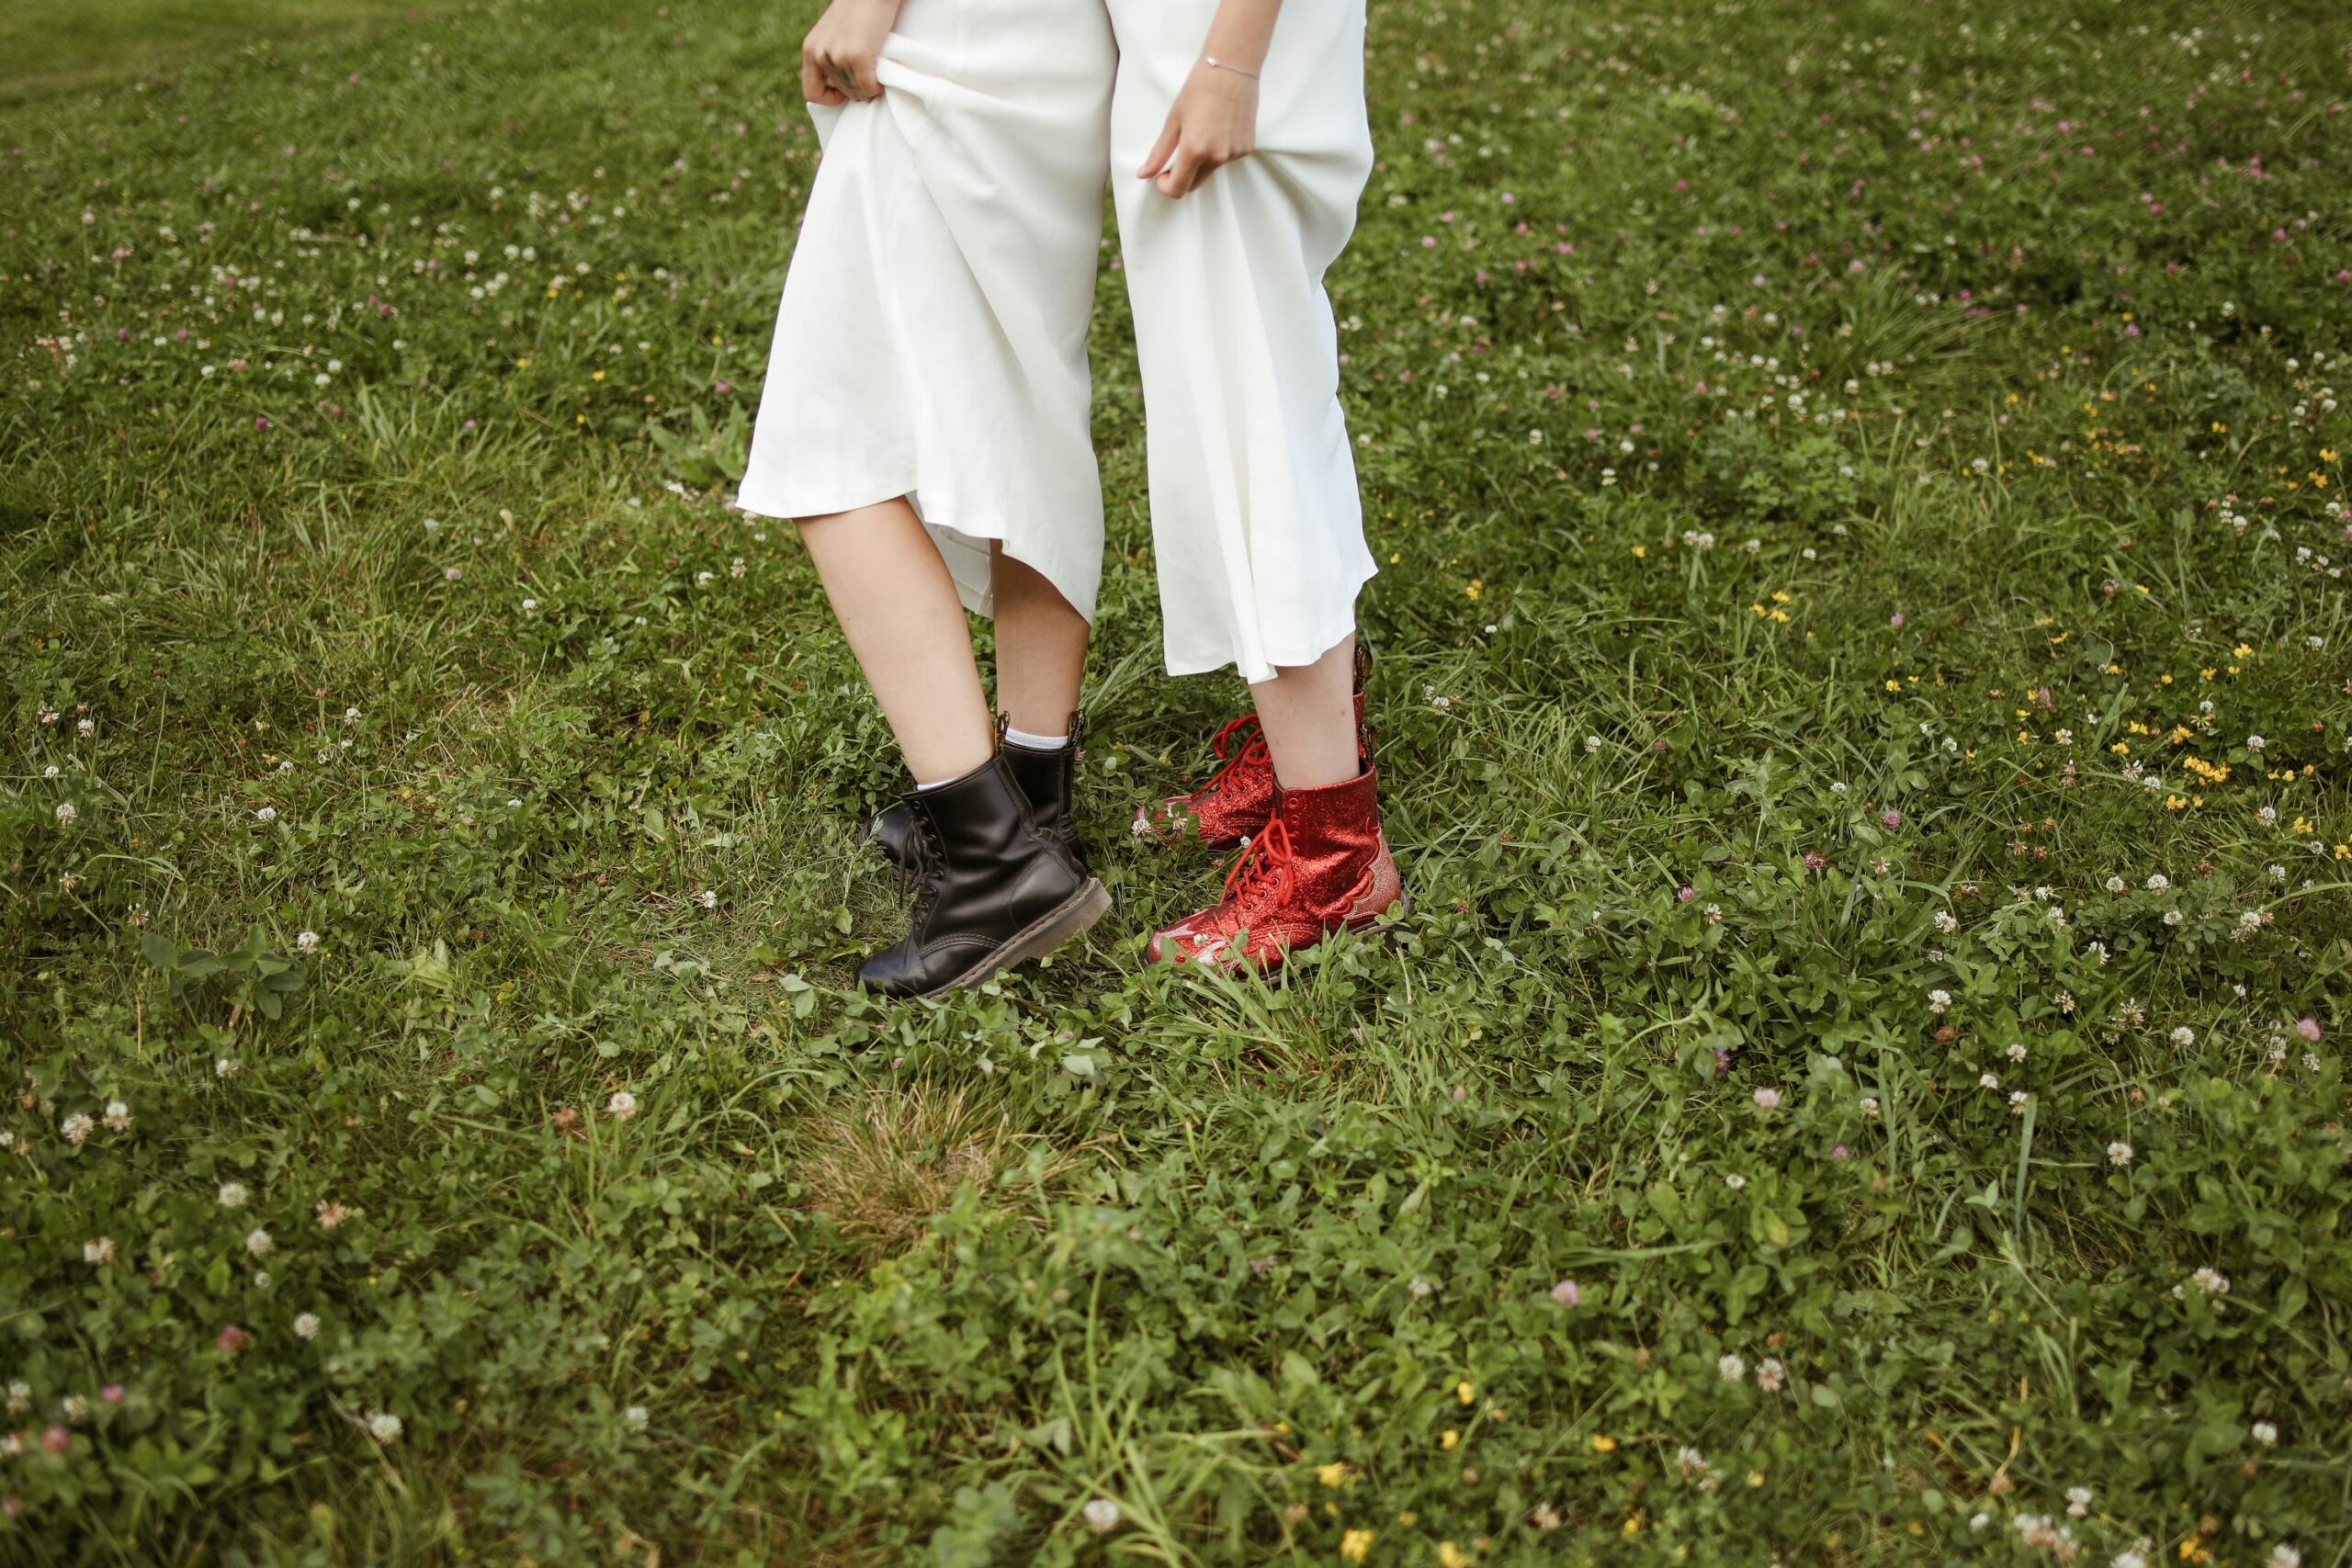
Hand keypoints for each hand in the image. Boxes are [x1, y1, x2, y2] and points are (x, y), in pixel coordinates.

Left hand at [801, 0, 899, 105]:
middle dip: (856, 90)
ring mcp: (838, 56)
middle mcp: (820, 55)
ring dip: (868, 89)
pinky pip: (869, 88)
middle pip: (840, 93)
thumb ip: (830, 54)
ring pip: (855, 92)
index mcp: (810, 49)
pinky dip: (878, 88)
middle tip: (869, 79)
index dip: (830, 97)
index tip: (844, 91)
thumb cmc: (859, 10)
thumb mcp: (833, 33)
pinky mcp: (857, 57)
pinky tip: (882, 77)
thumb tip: (840, 86)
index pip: (811, 92)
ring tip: (876, 74)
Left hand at [1136, 59, 1259, 198]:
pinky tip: (1219, 127)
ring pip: (1210, 170)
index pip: (1178, 189)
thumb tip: (1143, 174)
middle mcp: (1217, 157)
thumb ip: (1159, 152)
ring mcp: (1234, 154)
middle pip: (1194, 184)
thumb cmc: (1199, 88)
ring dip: (1202, 161)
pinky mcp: (1247, 148)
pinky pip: (1226, 159)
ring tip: (1203, 129)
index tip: (1163, 173)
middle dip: (1182, 175)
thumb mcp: (1173, 121)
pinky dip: (1218, 151)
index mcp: (1194, 150)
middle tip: (1179, 152)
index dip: (1166, 186)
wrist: (1232, 68)